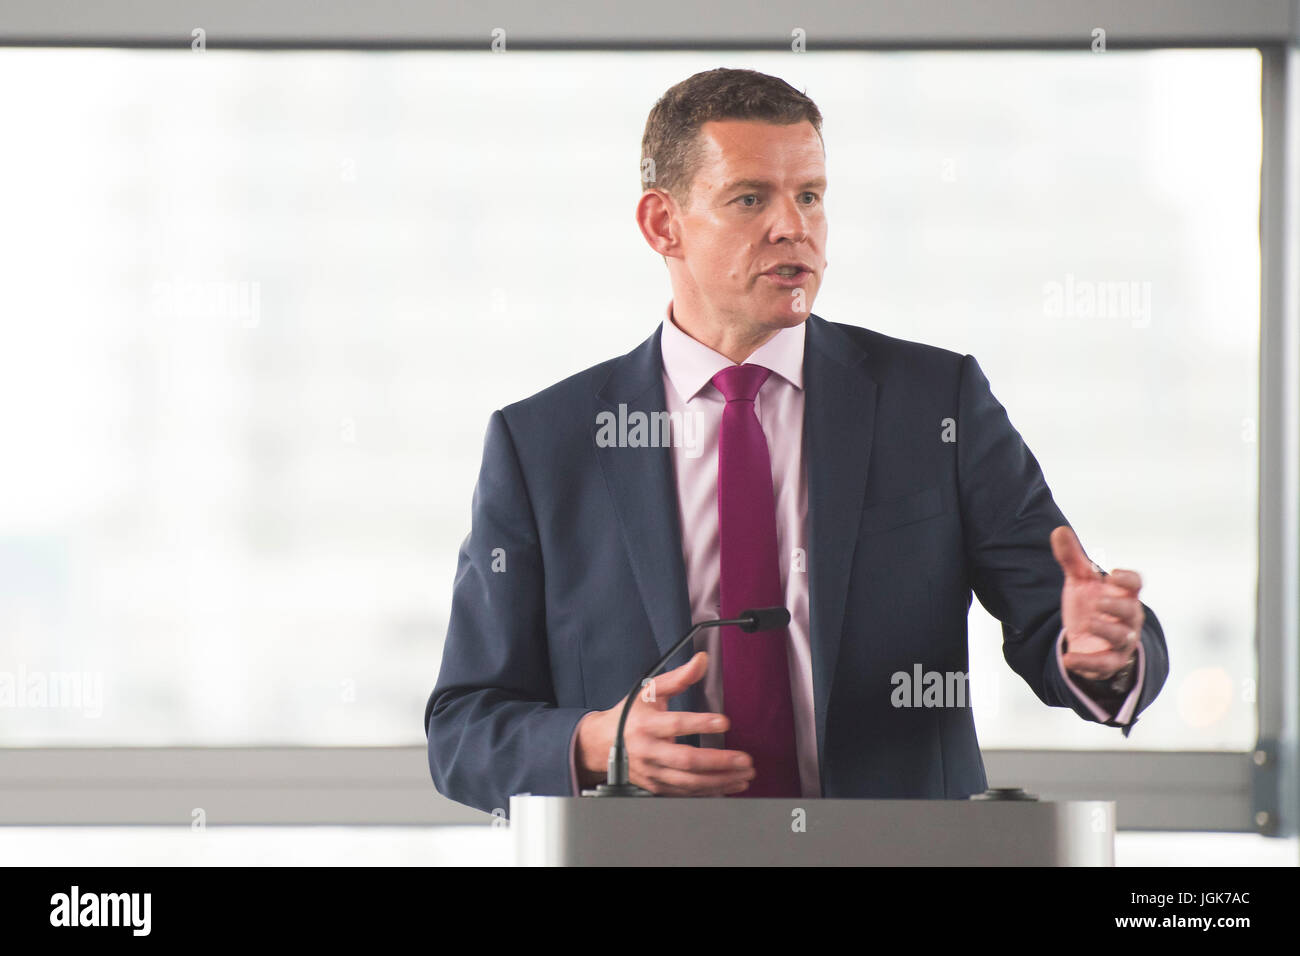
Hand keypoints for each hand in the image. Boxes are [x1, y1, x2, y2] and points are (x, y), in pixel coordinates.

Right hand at [575, 651, 754, 795]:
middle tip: (744, 759)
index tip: (725, 722)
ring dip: (720, 780)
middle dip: (718, 761)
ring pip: (689, 782)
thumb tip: (702, 660)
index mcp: (646, 724)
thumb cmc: (629, 714)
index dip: (700, 724)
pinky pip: (686, 793)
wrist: (601, 744)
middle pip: (686, 760)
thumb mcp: (649, 690)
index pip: (676, 724)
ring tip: (745, 774)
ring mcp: (652, 772)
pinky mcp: (656, 786)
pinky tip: (730, 784)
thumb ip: (679, 676)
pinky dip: (710, 791)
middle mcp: (649, 751)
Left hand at [1050, 526, 1142, 680]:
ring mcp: (1121, 640)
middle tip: (1098, 601)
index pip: (1136, 584)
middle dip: (1117, 606)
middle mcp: (1127, 617)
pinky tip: (1067, 659)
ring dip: (1106, 630)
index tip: (1112, 574)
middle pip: (1132, 610)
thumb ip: (1071, 558)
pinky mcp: (1109, 661)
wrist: (1088, 638)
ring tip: (1087, 623)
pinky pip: (1105, 665)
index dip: (1128, 579)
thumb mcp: (1080, 581)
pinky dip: (1087, 662)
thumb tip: (1058, 530)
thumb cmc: (1091, 604)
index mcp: (1122, 593)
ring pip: (1123, 637)